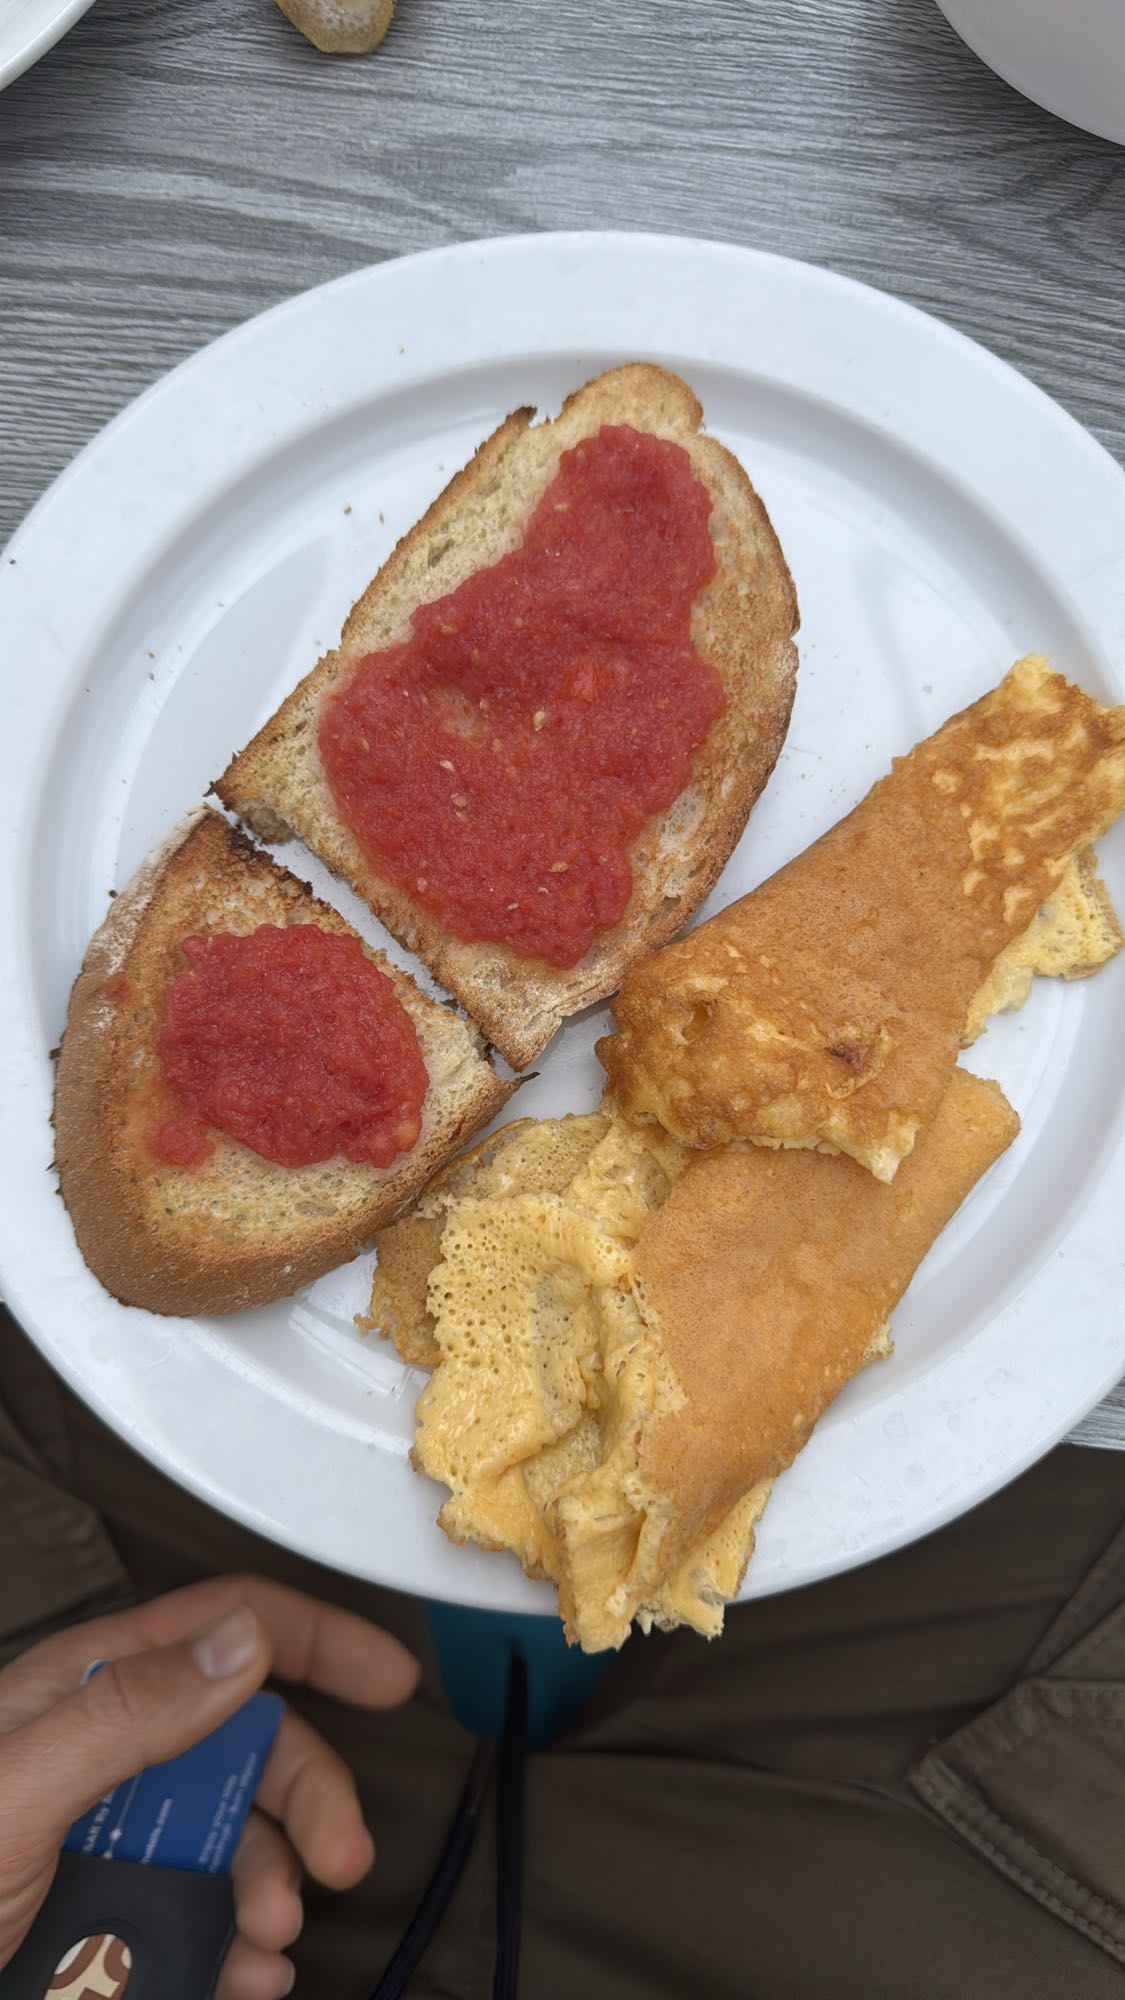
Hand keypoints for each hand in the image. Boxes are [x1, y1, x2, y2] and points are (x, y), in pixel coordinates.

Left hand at [0, 1575, 417, 1997]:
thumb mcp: (16, 1795)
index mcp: (76, 1693)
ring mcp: (104, 1835)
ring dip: (272, 1886)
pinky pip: (196, 1914)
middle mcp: (99, 1753)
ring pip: (230, 1837)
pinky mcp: (104, 1915)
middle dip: (306, 1797)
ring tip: (269, 1945)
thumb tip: (241, 1639)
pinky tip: (244, 1976)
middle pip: (243, 1743)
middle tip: (343, 1861)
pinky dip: (237, 1945)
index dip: (310, 1640)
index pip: (214, 1627)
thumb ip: (127, 1710)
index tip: (391, 1678)